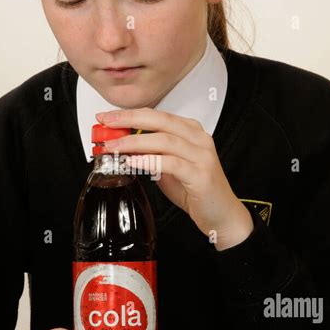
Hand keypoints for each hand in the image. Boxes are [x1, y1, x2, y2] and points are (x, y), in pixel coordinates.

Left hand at [96, 107, 253, 249]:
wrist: (222, 215)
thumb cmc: (196, 191)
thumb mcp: (168, 168)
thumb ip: (150, 155)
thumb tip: (123, 149)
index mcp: (191, 132)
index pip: (157, 115)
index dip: (130, 114)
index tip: (107, 117)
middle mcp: (199, 139)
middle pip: (160, 121)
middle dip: (129, 119)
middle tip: (107, 123)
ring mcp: (202, 156)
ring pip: (165, 140)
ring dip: (135, 142)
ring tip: (114, 146)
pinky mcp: (201, 175)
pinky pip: (172, 163)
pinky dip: (150, 161)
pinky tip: (133, 162)